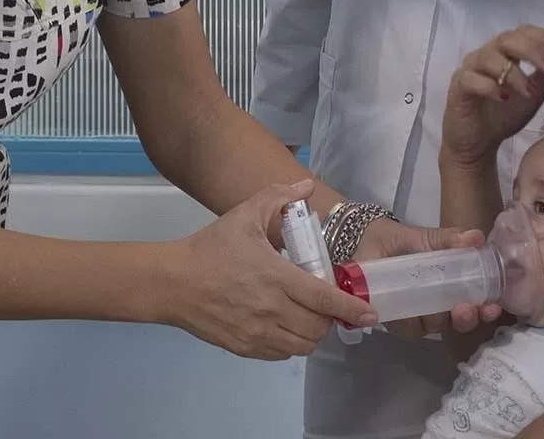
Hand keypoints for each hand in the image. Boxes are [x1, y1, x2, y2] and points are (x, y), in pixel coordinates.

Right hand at [162, 180, 376, 360]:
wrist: (174, 282)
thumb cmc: (212, 248)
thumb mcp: (244, 215)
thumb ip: (278, 198)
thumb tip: (306, 188)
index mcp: (276, 277)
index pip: (324, 300)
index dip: (351, 308)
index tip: (369, 313)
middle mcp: (271, 310)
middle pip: (318, 327)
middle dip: (329, 318)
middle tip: (325, 303)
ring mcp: (258, 333)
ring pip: (302, 345)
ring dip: (312, 333)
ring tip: (306, 315)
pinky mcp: (245, 347)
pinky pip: (281, 354)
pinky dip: (291, 344)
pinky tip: (285, 326)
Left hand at [354, 218, 492, 337]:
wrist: (367, 240)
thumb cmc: (403, 241)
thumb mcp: (429, 238)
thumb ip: (450, 240)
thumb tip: (477, 237)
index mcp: (451, 288)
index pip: (474, 305)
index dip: (485, 310)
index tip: (492, 307)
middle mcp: (437, 306)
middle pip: (457, 323)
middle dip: (466, 319)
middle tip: (467, 308)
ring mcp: (416, 314)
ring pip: (433, 327)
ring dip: (440, 320)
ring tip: (441, 308)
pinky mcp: (394, 319)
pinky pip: (406, 328)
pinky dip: (410, 322)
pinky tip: (411, 312)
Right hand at [442, 26, 543, 167]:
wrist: (478, 144)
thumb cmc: (504, 114)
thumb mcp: (535, 92)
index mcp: (505, 52)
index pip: (523, 32)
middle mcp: (486, 55)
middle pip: (507, 39)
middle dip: (532, 51)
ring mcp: (470, 70)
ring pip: (489, 57)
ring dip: (514, 73)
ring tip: (530, 92)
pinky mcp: (458, 88)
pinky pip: (471, 79)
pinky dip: (489, 86)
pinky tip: (504, 98)